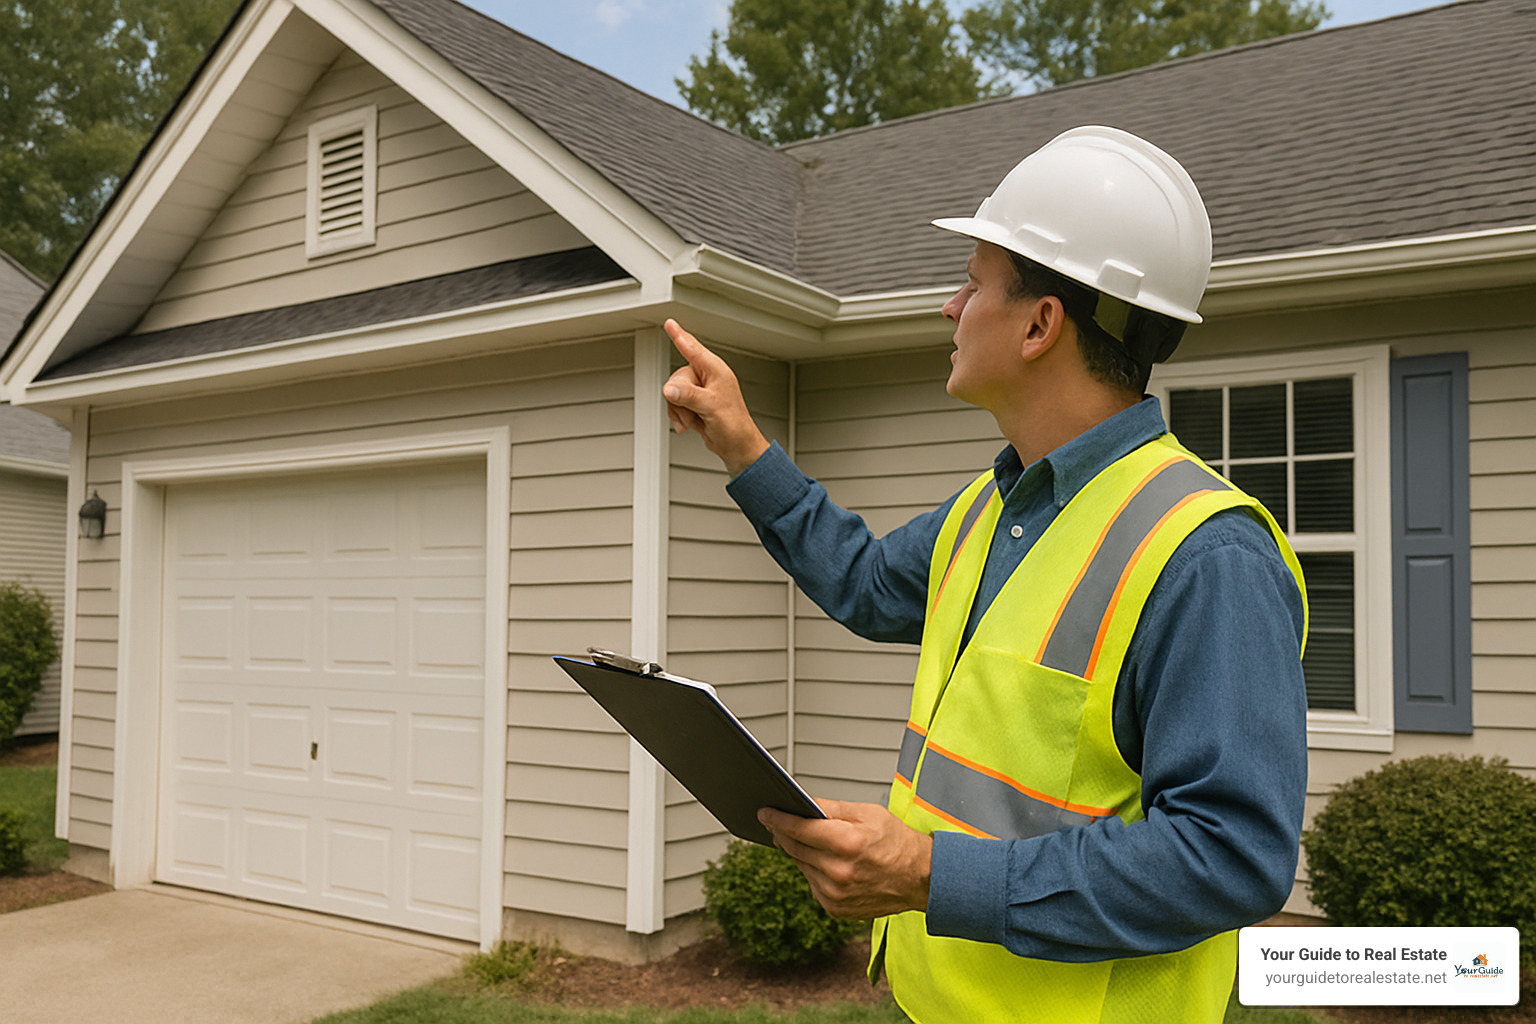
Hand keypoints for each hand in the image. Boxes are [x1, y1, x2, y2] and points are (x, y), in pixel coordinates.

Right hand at [662, 319, 769, 475]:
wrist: (735, 446)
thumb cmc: (734, 425)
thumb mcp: (711, 407)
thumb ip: (689, 396)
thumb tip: (670, 389)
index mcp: (716, 371)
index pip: (693, 349)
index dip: (679, 335)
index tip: (670, 323)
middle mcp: (707, 378)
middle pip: (677, 378)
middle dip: (679, 398)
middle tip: (693, 411)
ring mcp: (699, 391)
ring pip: (673, 393)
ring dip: (679, 410)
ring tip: (693, 420)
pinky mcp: (693, 404)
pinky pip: (674, 404)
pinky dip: (678, 416)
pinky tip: (689, 425)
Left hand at [758, 799, 932, 919]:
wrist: (920, 879)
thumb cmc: (898, 843)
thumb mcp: (868, 813)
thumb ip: (832, 807)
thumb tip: (804, 804)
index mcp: (846, 843)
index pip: (798, 829)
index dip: (777, 819)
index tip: (764, 812)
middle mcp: (838, 871)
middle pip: (794, 848)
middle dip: (782, 833)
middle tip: (774, 822)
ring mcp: (835, 893)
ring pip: (800, 866)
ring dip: (798, 851)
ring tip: (802, 838)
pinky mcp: (835, 908)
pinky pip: (812, 883)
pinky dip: (812, 870)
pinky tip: (822, 861)